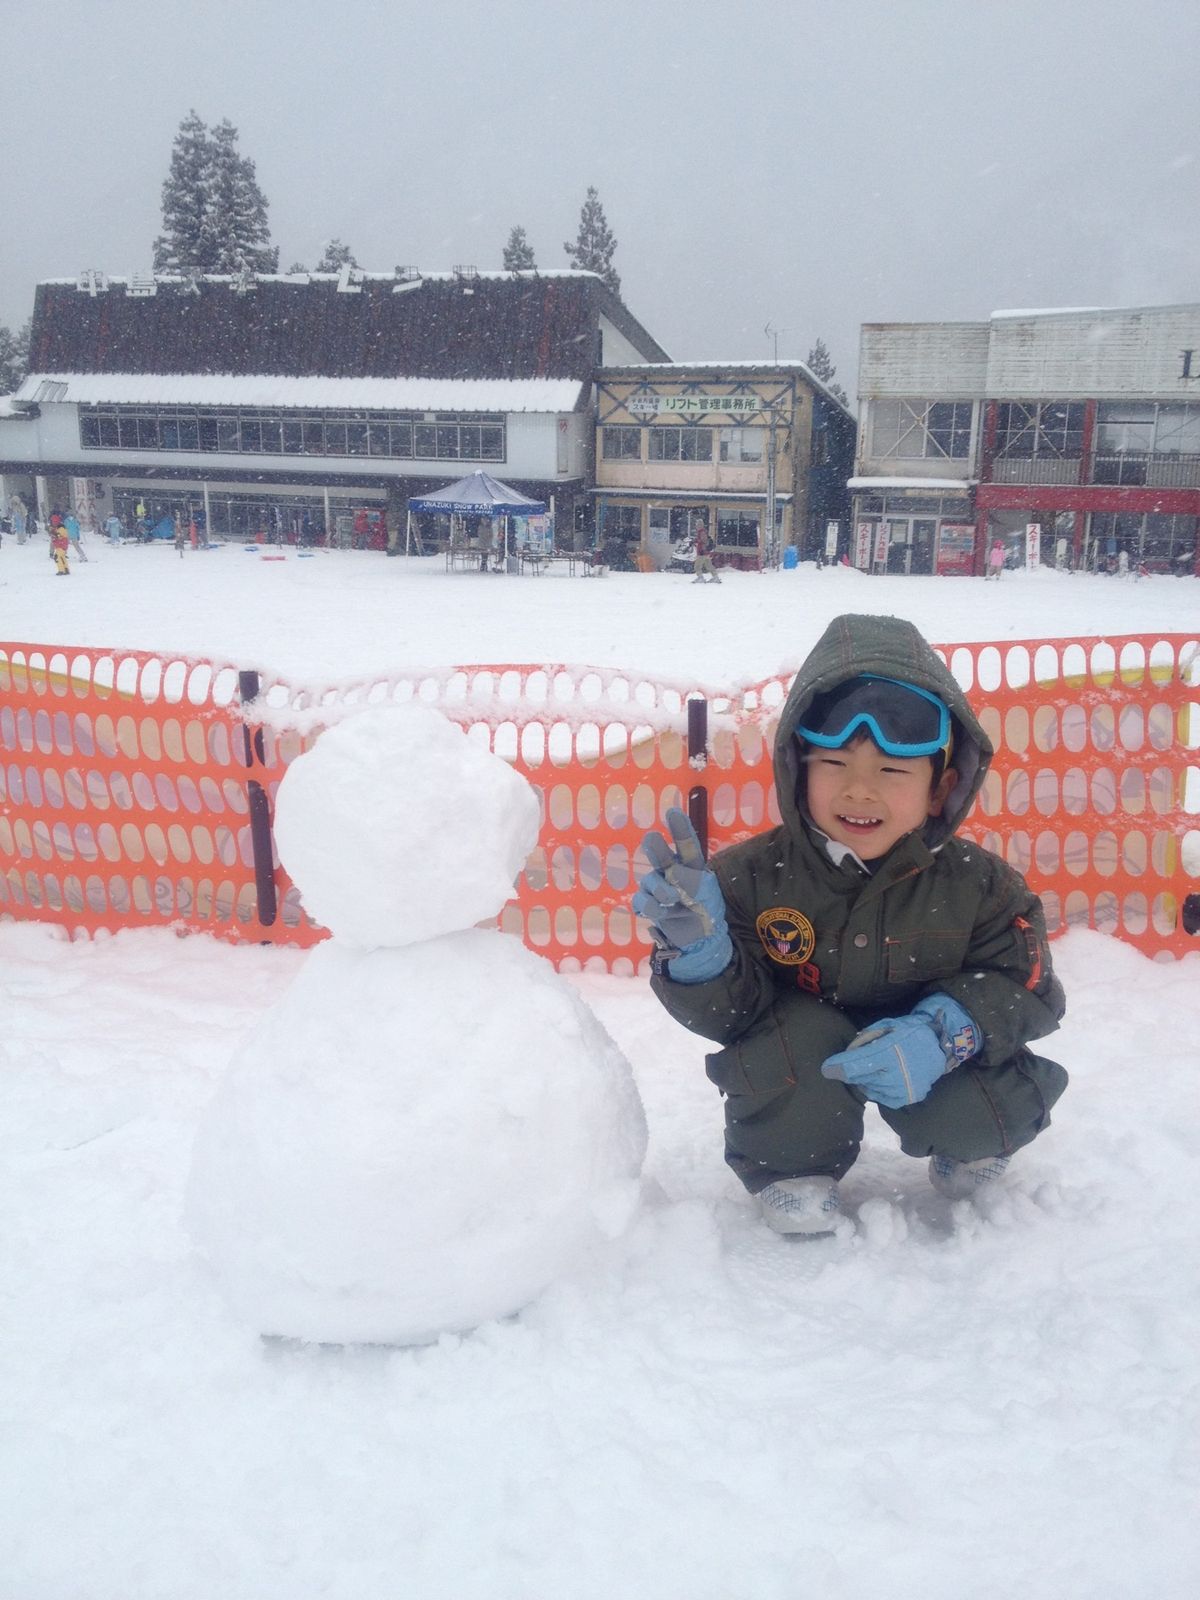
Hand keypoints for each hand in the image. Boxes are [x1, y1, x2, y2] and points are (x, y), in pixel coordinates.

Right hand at [631, 807, 731, 983]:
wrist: (701, 938)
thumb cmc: (707, 909)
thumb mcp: (706, 893)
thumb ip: (690, 881)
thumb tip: (671, 873)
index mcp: (690, 864)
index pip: (685, 844)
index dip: (679, 828)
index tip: (672, 812)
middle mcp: (671, 870)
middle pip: (659, 854)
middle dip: (655, 846)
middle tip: (651, 838)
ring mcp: (656, 887)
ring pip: (648, 880)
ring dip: (661, 891)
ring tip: (673, 901)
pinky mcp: (647, 905)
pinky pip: (640, 901)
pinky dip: (650, 907)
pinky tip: (660, 913)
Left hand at [820, 994, 979, 1108]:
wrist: (940, 1045)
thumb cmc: (909, 1032)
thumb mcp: (886, 1026)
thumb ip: (865, 1040)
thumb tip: (847, 1053)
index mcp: (889, 1052)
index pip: (857, 1065)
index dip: (839, 1067)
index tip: (826, 1069)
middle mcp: (896, 1074)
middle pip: (860, 1078)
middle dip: (851, 1072)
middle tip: (852, 1064)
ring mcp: (903, 1089)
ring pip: (870, 1088)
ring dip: (866, 1079)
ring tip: (875, 1067)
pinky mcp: (908, 1098)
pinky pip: (882, 1097)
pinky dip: (877, 1088)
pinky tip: (882, 1078)